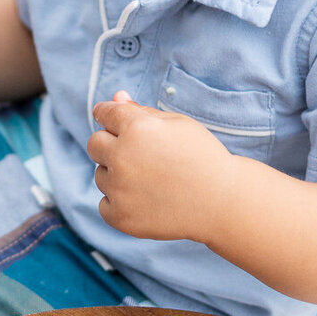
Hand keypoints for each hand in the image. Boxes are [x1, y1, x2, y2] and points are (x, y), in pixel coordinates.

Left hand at [87, 91, 233, 241]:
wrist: (222, 201)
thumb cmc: (201, 156)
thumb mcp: (176, 124)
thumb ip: (141, 111)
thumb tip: (115, 97)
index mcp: (136, 128)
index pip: (105, 113)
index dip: (110, 116)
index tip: (116, 123)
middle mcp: (122, 157)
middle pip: (94, 144)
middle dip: (110, 145)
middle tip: (139, 155)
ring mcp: (119, 190)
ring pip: (101, 175)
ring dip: (117, 176)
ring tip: (152, 180)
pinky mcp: (121, 217)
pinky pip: (104, 204)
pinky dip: (120, 202)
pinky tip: (146, 200)